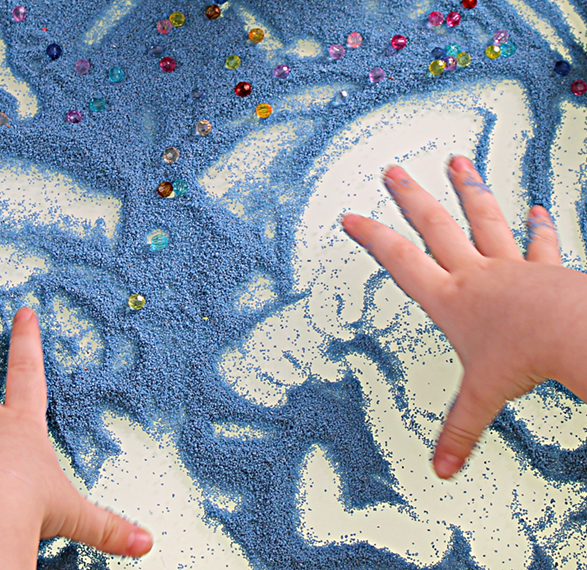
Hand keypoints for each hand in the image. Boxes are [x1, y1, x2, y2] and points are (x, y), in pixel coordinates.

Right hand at [342, 155, 579, 478]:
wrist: (571, 332)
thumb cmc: (524, 357)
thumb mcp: (482, 396)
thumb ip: (460, 431)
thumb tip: (442, 469)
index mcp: (448, 299)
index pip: (399, 261)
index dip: (371, 237)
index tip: (351, 216)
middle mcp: (474, 274)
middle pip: (435, 226)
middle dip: (410, 198)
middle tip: (394, 171)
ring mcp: (508, 265)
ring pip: (483, 219)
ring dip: (469, 190)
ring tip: (460, 161)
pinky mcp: (542, 267)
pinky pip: (538, 243)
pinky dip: (538, 226)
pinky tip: (538, 209)